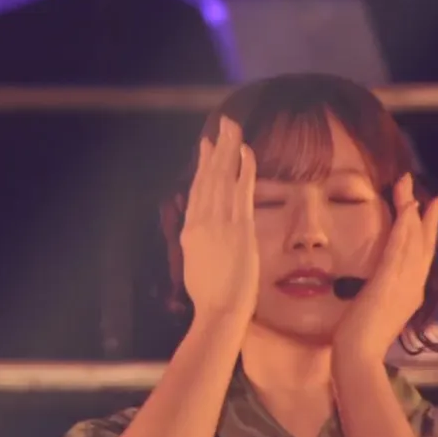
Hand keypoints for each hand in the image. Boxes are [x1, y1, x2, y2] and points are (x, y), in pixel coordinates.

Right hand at [180, 117, 259, 325]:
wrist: (219, 311)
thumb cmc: (211, 297)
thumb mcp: (196, 265)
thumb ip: (198, 245)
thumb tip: (199, 237)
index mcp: (190, 231)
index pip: (197, 190)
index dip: (202, 166)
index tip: (206, 146)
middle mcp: (201, 221)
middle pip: (208, 176)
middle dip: (215, 148)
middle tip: (221, 125)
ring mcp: (219, 222)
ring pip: (222, 176)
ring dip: (228, 149)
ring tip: (232, 127)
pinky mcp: (238, 227)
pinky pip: (241, 189)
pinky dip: (244, 167)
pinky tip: (246, 150)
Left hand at [333, 174, 437, 362]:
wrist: (359, 356)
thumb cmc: (363, 340)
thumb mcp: (380, 312)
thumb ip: (386, 295)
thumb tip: (383, 283)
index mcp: (412, 292)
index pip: (424, 256)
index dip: (430, 232)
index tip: (433, 210)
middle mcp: (413, 284)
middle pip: (424, 244)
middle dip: (428, 216)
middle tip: (435, 194)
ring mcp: (403, 283)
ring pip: (413, 240)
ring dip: (413, 212)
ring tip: (413, 189)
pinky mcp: (388, 281)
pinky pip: (398, 248)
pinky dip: (404, 227)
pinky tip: (407, 209)